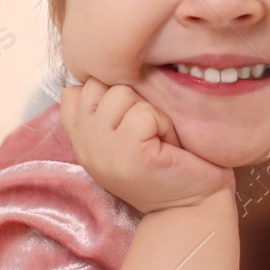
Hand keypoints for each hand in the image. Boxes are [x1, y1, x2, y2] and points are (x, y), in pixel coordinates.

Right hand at [59, 76, 233, 214]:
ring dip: (149, 112)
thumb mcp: (124, 132)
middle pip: (100, 84)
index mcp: (80, 138)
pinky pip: (144, 113)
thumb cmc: (168, 163)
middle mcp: (84, 145)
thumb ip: (107, 107)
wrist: (193, 207)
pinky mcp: (128, 155)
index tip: (129, 123)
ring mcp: (102, 151)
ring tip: (158, 139)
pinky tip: (167, 147)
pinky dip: (163, 125)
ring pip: (121, 94)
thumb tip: (108, 62)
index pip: (76, 90)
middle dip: (132, 100)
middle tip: (148, 132)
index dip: (109, 95)